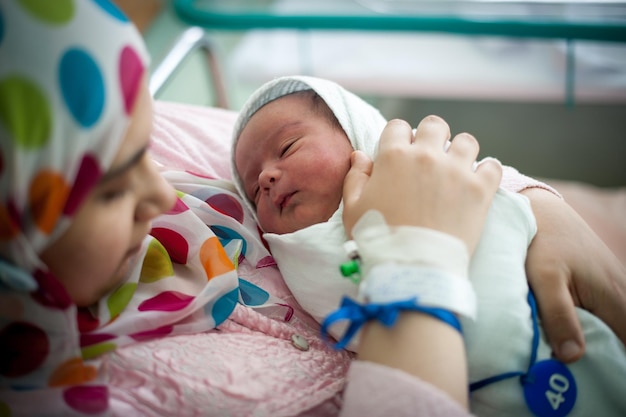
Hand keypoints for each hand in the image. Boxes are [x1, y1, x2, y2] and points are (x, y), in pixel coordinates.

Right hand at [342, 115, 501, 254]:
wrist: (413, 266)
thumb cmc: (378, 239)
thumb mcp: (353, 208)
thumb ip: (356, 177)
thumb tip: (361, 155)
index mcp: (394, 157)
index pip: (398, 126)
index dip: (399, 137)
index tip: (401, 152)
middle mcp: (427, 156)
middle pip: (435, 125)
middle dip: (432, 136)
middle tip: (431, 156)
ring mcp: (457, 171)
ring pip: (467, 141)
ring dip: (461, 151)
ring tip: (456, 168)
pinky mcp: (480, 190)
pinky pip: (493, 166)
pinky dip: (487, 172)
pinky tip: (479, 182)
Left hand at [523, 188, 625, 362]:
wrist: (538, 208)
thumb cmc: (540, 240)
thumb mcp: (544, 279)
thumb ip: (559, 315)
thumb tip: (573, 358)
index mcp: (614, 296)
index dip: (616, 362)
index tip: (599, 376)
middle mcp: (621, 292)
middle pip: (622, 337)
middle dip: (606, 355)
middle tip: (579, 369)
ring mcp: (612, 286)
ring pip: (613, 324)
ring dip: (598, 339)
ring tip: (571, 352)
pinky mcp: (599, 282)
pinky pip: (605, 312)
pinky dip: (593, 325)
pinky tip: (570, 331)